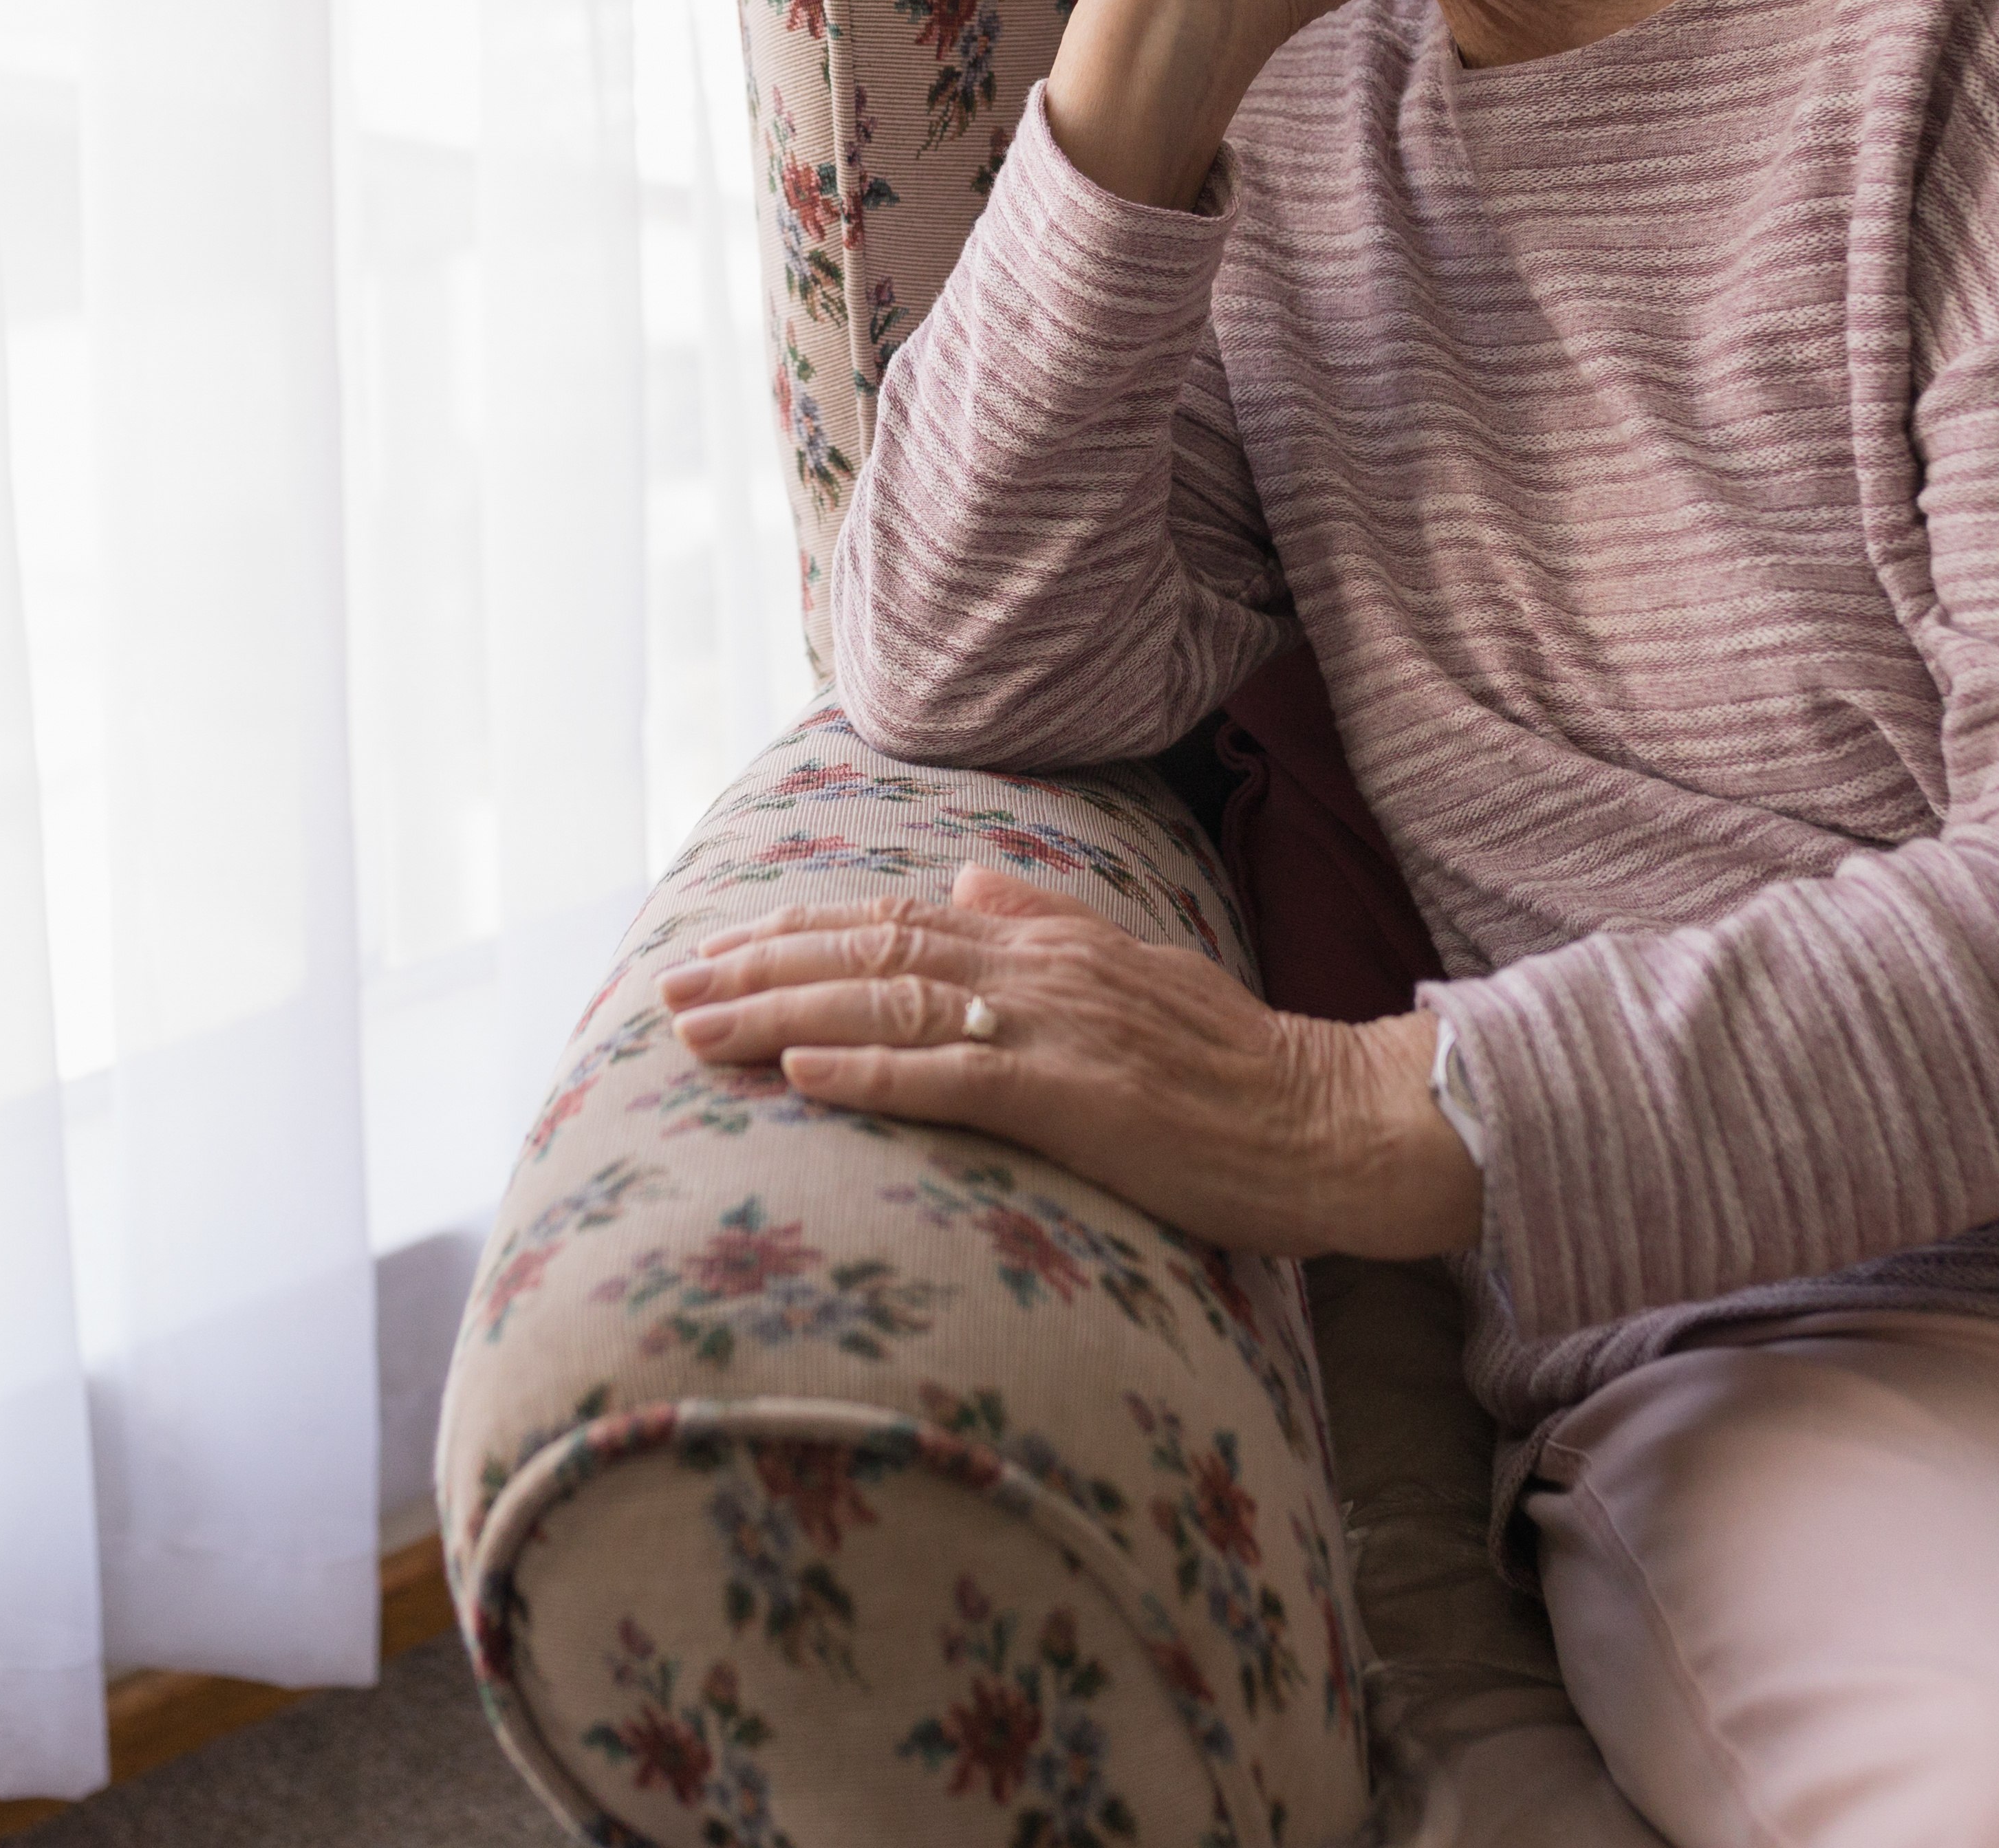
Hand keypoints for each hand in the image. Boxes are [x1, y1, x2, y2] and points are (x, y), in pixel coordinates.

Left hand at [657, 863, 1484, 1261]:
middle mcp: (1041, 970)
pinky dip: (869, 1074)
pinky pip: (954, 1077)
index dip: (802, 932)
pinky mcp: (1076, 1100)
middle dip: (761, 971)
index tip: (721, 947)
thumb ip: (1046, 920)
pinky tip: (800, 1077)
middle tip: (670, 992)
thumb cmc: (1232, 1063)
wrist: (1328, 1118)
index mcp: (1051, 943)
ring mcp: (1056, 1030)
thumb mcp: (1136, 968)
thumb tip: (968, 879)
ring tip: (697, 1034)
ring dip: (782, 1019)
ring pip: (891, 1008)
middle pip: (872, 955)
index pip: (901, 920)